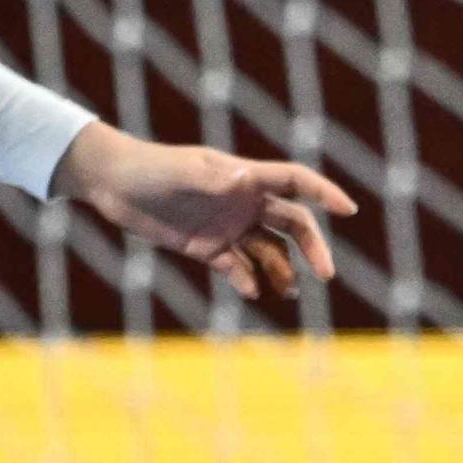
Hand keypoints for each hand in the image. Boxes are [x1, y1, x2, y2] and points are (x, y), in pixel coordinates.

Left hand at [49, 125, 356, 302]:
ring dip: (283, 271)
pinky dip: (248, 280)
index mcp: (246, 177)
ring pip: (269, 250)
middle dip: (312, 248)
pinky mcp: (207, 246)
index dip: (324, 193)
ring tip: (288, 294)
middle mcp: (244, 202)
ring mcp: (227, 225)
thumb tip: (246, 180)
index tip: (349, 210)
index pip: (296, 182)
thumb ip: (214, 179)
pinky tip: (252, 292)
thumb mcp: (183, 172)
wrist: (112, 183)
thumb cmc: (150, 168)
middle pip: (293, 223)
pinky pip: (237, 267)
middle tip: (326, 275)